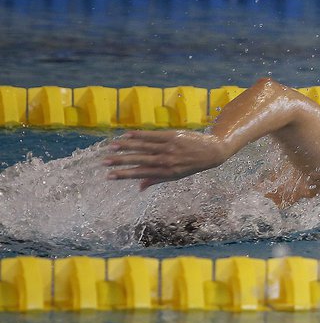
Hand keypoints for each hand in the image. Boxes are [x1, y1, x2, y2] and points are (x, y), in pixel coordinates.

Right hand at [103, 130, 225, 190]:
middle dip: (121, 162)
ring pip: (144, 147)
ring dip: (127, 147)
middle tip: (105, 162)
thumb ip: (156, 180)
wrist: (212, 152)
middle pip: (139, 161)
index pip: (141, 174)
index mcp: (166, 173)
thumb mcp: (175, 176)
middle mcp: (166, 161)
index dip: (125, 175)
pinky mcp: (172, 136)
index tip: (110, 176)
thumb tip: (139, 188)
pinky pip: (153, 135)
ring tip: (112, 147)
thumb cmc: (191, 165)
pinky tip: (127, 134)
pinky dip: (140, 135)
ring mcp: (169, 148)